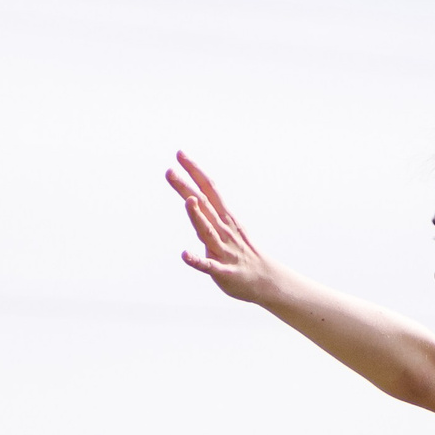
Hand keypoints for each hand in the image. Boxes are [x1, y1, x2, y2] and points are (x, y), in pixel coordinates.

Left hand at [168, 152, 278, 303]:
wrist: (265, 280)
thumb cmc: (241, 254)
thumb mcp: (225, 229)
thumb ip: (207, 215)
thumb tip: (190, 199)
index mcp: (224, 218)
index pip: (209, 189)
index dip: (194, 171)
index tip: (179, 154)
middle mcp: (223, 230)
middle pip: (204, 205)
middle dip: (186, 188)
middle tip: (169, 171)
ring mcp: (224, 250)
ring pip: (208, 231)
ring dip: (197, 217)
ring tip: (188, 201)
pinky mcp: (223, 271)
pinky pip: (208, 266)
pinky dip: (197, 260)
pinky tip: (185, 255)